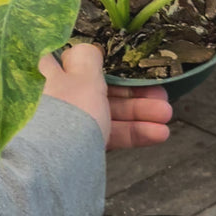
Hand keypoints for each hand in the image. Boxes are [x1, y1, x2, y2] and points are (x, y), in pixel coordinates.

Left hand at [39, 44, 171, 149]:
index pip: (78, 61)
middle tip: (161, 95)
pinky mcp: (76, 148)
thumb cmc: (65, 113)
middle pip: (99, 89)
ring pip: (106, 113)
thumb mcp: (82, 77)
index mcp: (48, 74)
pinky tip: (158, 134)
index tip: (134, 67)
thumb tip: (90, 48)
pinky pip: (106, 135)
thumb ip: (89, 59)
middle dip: (134, 92)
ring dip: (139, 113)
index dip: (109, 64)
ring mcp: (65, 125)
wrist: (51, 168)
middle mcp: (54, 98)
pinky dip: (130, 133)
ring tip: (167, 115)